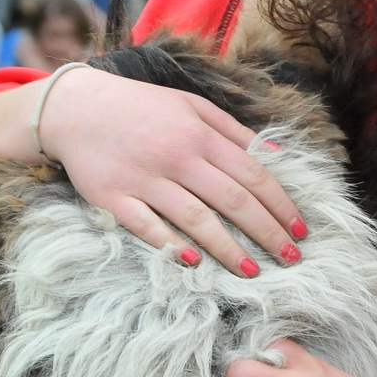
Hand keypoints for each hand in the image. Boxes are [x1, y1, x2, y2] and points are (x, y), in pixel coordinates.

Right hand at [40, 66, 305, 275]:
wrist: (76, 108)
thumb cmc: (141, 108)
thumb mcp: (192, 105)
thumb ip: (234, 131)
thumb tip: (278, 154)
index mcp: (200, 134)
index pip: (253, 175)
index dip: (281, 205)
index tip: (301, 230)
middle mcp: (176, 156)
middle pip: (233, 200)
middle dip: (267, 232)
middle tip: (290, 259)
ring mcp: (144, 179)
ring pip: (195, 219)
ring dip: (227, 248)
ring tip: (252, 272)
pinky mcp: (113, 198)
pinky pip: (147, 227)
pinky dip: (170, 245)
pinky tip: (194, 263)